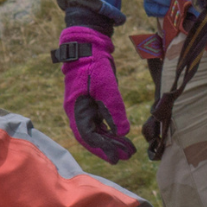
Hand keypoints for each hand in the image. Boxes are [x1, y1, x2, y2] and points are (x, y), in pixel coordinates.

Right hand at [52, 26, 135, 161]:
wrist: (88, 49)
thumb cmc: (93, 66)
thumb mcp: (106, 87)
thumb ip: (114, 110)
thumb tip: (123, 132)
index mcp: (76, 110)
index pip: (87, 136)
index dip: (101, 148)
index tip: (116, 157)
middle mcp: (79, 113)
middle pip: (92, 137)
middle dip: (108, 149)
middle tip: (126, 158)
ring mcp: (86, 110)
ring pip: (98, 132)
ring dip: (112, 142)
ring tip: (129, 150)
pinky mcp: (94, 105)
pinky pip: (102, 124)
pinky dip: (112, 132)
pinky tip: (123, 137)